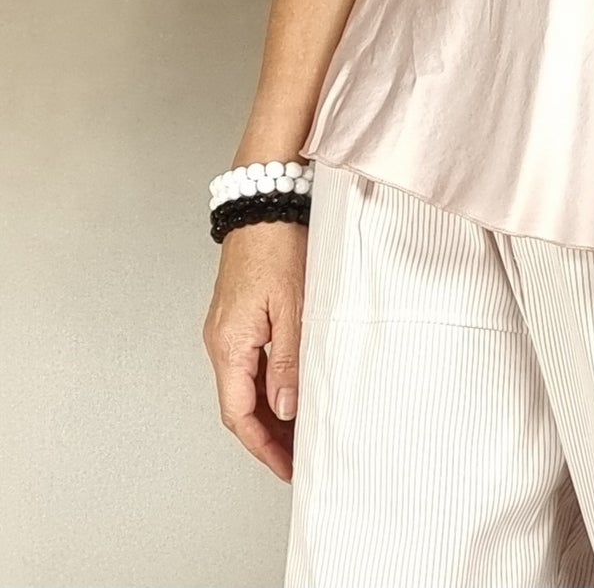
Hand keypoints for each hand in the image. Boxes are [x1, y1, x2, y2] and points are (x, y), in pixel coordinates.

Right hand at [202, 219, 308, 482]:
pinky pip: (248, 363)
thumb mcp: (293, 305)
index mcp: (229, 344)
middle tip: (298, 456)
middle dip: (268, 436)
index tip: (287, 466)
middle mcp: (220, 341)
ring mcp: (227, 328)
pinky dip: (267, 384)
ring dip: (269, 411)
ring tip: (300, 429)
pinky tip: (289, 388)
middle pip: (239, 405)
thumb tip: (285, 408)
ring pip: (244, 385)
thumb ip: (288, 360)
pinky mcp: (238, 314)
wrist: (264, 199)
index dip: (263, 446)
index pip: (239, 414)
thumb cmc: (278, 244)